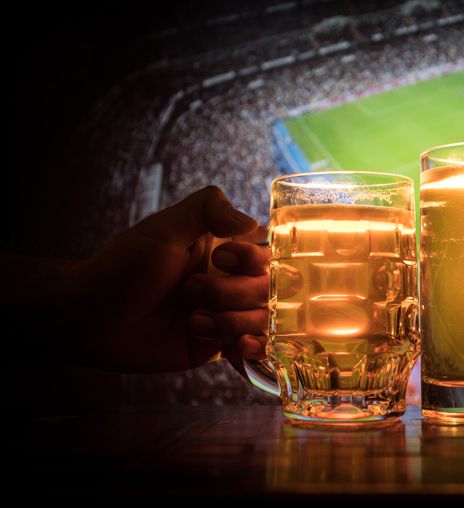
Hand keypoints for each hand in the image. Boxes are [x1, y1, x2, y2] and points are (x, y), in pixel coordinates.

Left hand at [46, 186, 267, 371]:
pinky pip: (255, 348)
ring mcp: (226, 314)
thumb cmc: (123, 266)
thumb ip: (208, 209)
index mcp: (223, 249)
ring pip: (263, 319)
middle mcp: (230, 280)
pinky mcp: (217, 346)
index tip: (220, 258)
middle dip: (233, 292)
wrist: (91, 319)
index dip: (252, 258)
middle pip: (269, 288)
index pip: (267, 251)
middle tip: (190, 291)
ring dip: (232, 320)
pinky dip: (251, 348)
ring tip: (194, 322)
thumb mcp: (164, 228)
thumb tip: (254, 222)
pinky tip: (234, 347)